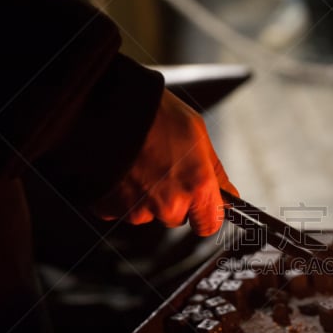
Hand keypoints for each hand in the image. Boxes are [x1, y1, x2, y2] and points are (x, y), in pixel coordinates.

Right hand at [92, 89, 237, 235]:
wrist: (107, 108)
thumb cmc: (152, 114)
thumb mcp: (197, 133)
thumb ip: (215, 171)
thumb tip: (226, 192)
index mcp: (197, 186)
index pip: (210, 224)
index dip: (206, 214)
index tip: (202, 205)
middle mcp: (169, 203)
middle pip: (177, 218)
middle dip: (173, 200)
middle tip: (163, 170)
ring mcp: (138, 209)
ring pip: (148, 214)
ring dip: (146, 197)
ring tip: (139, 165)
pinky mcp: (110, 209)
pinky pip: (120, 210)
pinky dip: (121, 195)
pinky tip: (122, 171)